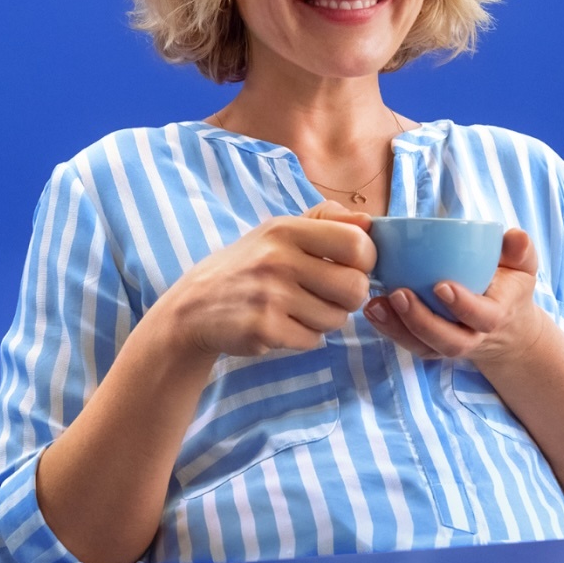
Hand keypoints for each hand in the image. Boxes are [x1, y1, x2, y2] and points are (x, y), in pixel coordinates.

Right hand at [150, 202, 375, 358]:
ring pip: (336, 318)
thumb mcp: (277, 232)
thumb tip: (369, 222)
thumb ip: (325, 221)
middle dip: (348, 297)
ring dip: (324, 319)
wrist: (194, 307)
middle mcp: (278, 259)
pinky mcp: (264, 329)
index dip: (365, 260)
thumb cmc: (246, 267)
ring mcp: (270, 296)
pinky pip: (313, 340)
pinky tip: (282, 326)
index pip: (357, 243)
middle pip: (355, 287)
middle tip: (328, 295)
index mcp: (286, 230)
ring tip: (297, 309)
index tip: (350, 267)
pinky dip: (304, 338)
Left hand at [364, 228, 554, 366]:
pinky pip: (409, 344)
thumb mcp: (522, 268)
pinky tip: (373, 309)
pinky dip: (388, 329)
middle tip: (399, 294)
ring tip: (376, 304)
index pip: (483, 317)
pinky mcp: (429, 346)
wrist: (505, 328)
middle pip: (449, 341)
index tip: (441, 286)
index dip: (463, 306)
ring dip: (398, 327)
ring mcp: (448, 345)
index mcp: (497, 316)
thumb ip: (520, 251)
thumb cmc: (509, 288)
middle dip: (422, 321)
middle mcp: (472, 337)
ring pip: (424, 346)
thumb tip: (516, 236)